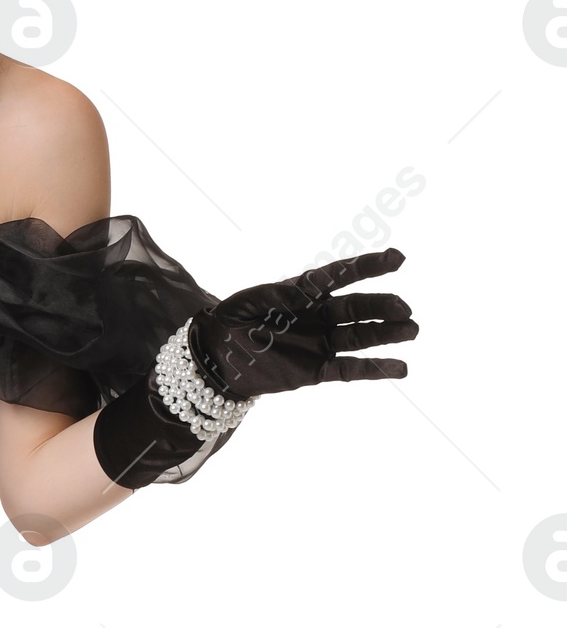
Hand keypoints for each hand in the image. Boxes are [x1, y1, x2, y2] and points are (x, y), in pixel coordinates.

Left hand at [190, 249, 416, 399]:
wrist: (217, 356)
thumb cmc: (231, 319)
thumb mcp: (246, 301)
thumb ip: (275, 294)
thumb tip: (304, 293)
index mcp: (306, 291)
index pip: (342, 274)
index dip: (369, 266)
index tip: (398, 257)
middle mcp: (320, 315)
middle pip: (357, 308)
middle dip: (382, 307)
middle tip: (404, 309)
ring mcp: (322, 342)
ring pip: (361, 336)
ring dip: (387, 334)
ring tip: (411, 331)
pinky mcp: (318, 370)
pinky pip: (350, 370)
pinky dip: (375, 370)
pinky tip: (401, 368)